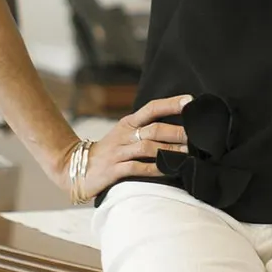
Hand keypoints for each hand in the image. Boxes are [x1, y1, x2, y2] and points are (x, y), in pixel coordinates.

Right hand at [58, 94, 192, 202]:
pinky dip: (154, 168)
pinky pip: (137, 168)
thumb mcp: (123, 135)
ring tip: (188, 153)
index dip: (171, 104)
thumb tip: (179, 129)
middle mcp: (124, 135)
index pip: (152, 108)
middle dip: (177, 132)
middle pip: (154, 129)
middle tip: (196, 135)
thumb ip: (145, 131)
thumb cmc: (108, 153)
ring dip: (170, 150)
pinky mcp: (113, 170)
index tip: (190, 101)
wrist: (74, 168)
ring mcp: (118, 152)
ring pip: (148, 148)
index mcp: (128, 123)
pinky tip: (168, 170)